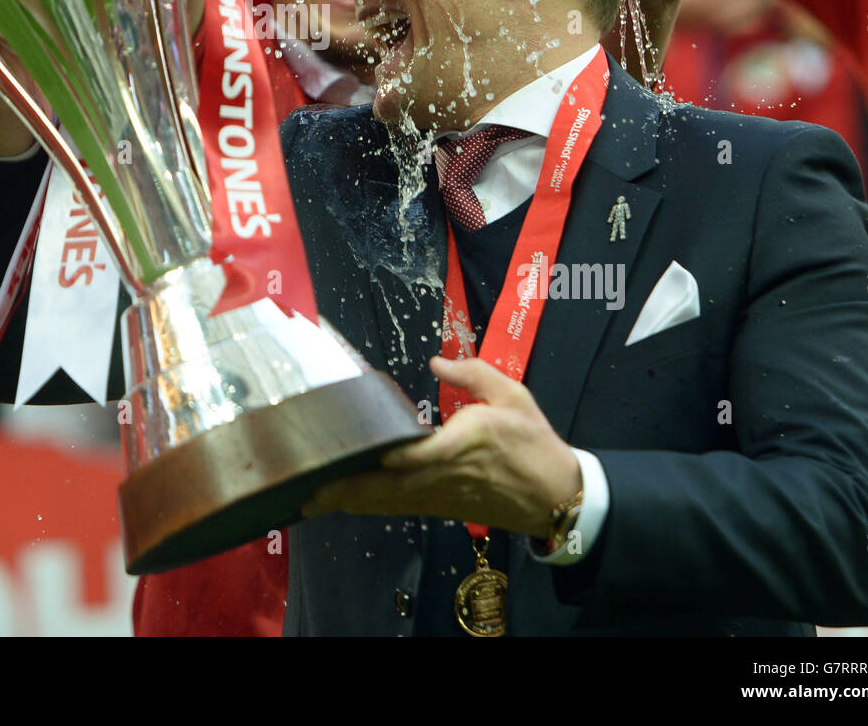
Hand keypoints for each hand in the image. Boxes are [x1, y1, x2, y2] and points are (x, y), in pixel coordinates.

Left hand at [304, 356, 581, 535]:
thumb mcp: (512, 395)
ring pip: (391, 502)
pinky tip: (347, 504)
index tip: (369, 454)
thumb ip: (473, 374)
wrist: (556, 494)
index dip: (397, 458)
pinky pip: (400, 507)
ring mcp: (441, 495)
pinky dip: (371, 507)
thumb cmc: (533, 440)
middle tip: (311, 489)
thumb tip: (436, 360)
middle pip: (393, 486)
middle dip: (352, 490)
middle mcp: (447, 475)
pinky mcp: (441, 506)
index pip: (425, 455)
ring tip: (313, 501)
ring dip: (353, 502)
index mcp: (466, 444)